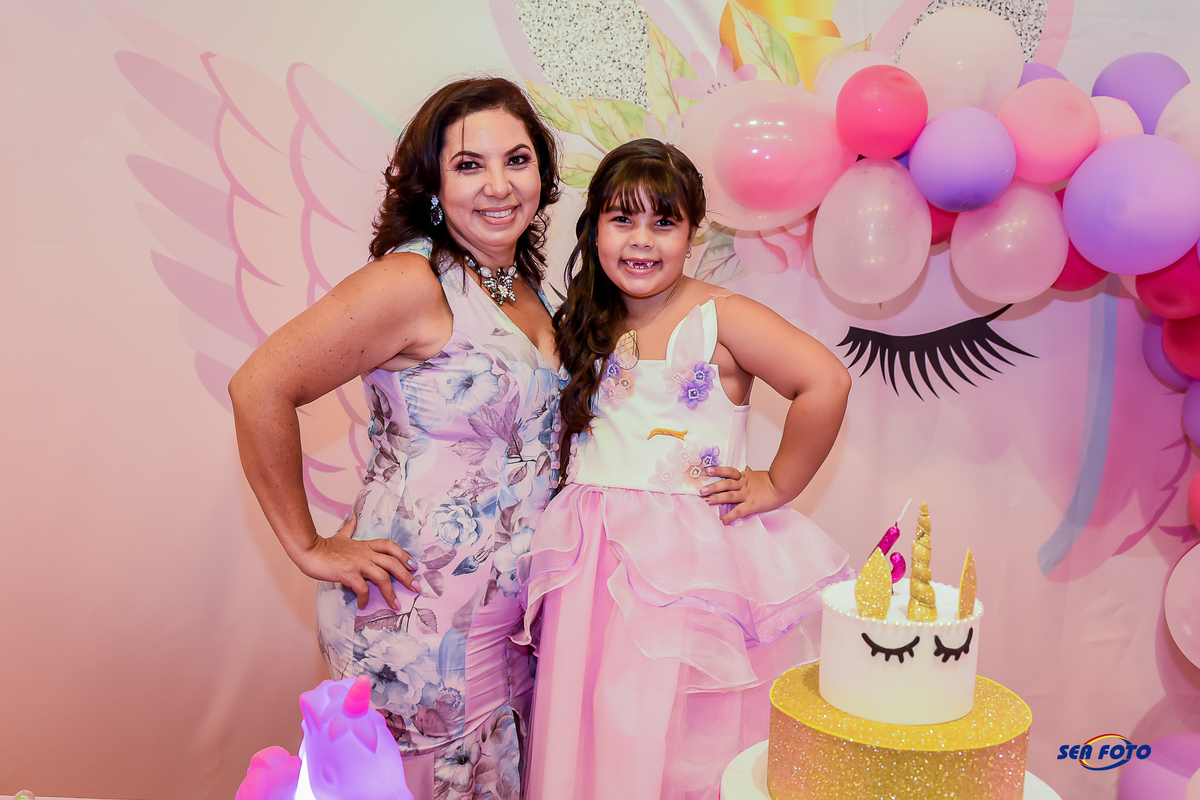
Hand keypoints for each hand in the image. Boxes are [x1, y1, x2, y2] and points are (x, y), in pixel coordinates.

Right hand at [293, 514, 418, 610]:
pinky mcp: (348, 573)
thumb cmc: (324, 546)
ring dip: (391, 593)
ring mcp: (357, 563)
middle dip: (407, 576)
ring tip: (396, 605)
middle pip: (393, 562)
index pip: (390, 546)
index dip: (404, 555)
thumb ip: (350, 528)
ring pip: (382, 577)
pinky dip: (365, 598)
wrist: (309, 551)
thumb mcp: (341, 535)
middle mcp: (365, 553)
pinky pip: (363, 588)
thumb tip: (354, 517)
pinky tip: (364, 605)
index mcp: (365, 545)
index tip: (413, 566)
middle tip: (416, 588)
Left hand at [700, 467, 786, 524]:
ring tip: (706, 501)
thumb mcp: (759, 475)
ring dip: (716, 498)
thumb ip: (750, 474)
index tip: (707, 471)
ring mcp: (748, 494)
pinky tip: (721, 521)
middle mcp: (744, 484)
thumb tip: (746, 469)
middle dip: (713, 487)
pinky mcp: (752, 504)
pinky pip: (738, 511)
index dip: (718, 470)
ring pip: (729, 495)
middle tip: (701, 490)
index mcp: (745, 476)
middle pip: (725, 484)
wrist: (784, 485)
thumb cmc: (774, 482)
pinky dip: (729, 516)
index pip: (729, 472)